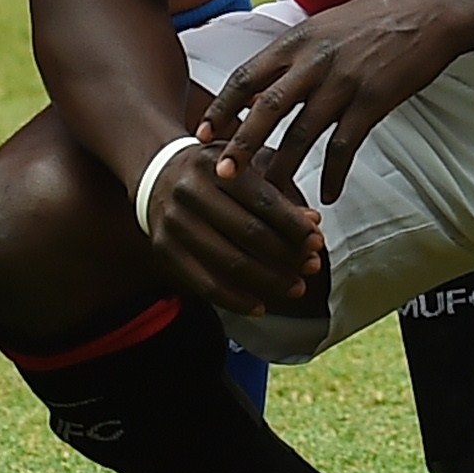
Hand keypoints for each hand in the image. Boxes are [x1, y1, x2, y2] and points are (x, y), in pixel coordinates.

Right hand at [140, 132, 327, 318]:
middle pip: (247, 232)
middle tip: (313, 267)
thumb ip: (278, 194)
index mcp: (215, 165)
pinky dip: (235, 300)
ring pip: (228, 261)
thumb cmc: (215, 174)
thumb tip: (314, 223)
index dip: (292, 224)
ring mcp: (174, 223)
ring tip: (296, 288)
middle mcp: (190, 192)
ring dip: (268, 281)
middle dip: (286, 254)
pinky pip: (204, 284)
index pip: (262, 200)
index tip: (317, 241)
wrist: (157, 175)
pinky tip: (260, 306)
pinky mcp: (164, 251)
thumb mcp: (243, 170)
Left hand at [207, 0, 465, 203]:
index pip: (246, 76)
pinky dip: (333, 174)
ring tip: (270, 195)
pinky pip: (344, 146)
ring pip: (302, 133)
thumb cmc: (378, 16)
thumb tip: (264, 83)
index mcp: (297, 39)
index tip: (203, 133)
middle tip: (223, 173)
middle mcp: (314, 60)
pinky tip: (328, 194)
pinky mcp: (372, 101)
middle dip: (241, 143)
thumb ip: (295, 53)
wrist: (431, 11)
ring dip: (283, 167)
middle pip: (266, 108)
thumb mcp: (325, 24)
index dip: (222, 107)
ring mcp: (344, 82)